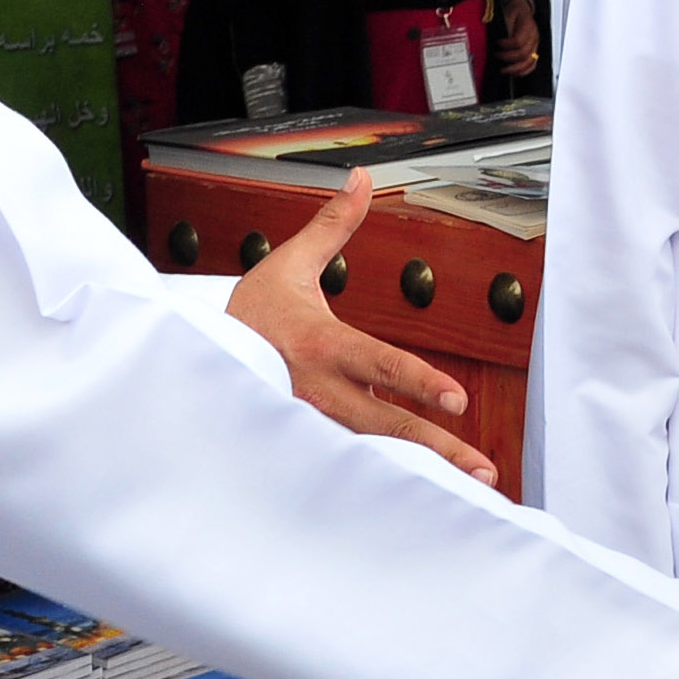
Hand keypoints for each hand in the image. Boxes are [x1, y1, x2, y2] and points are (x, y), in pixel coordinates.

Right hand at [223, 179, 493, 483]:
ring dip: (423, 475)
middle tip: (482, 470)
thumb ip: (334, 224)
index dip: (418, 381)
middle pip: (386, 424)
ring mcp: (315, 424)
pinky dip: (391, 483)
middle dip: (437, 449)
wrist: (196, 357)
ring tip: (470, 494)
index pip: (379, 364)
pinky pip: (356, 466)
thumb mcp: (290, 262)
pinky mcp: (310, 444)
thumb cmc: (251, 311)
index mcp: (320, 346)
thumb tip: (361, 178)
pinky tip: (427, 499)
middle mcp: (320, 392)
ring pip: (375, 454)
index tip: (457, 400)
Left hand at [496, 0, 543, 84]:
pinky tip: (513, 72)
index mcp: (528, 26)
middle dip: (508, 57)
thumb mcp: (507, 12)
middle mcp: (534, 37)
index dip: (506, 45)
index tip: (497, 44)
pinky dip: (523, 71)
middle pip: (524, 53)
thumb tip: (499, 37)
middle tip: (497, 55)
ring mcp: (535, 45)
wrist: (522, 7)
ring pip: (529, 62)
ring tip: (504, 70)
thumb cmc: (514, 10)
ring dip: (515, 68)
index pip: (518, 41)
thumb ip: (504, 24)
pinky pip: (532, 65)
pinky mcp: (534, 50)